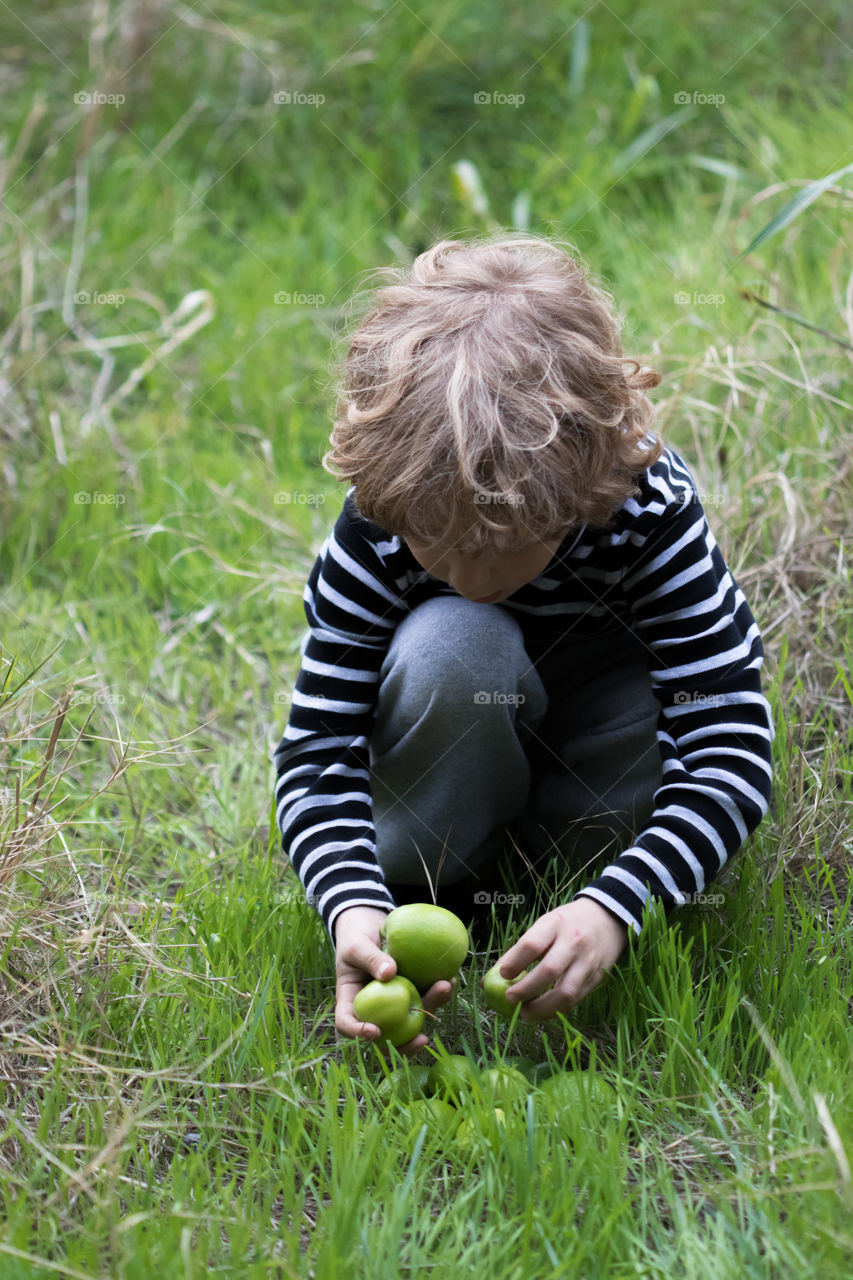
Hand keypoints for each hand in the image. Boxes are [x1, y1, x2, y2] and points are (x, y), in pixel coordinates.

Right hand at [333, 905, 455, 1056]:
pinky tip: (451, 978)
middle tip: (423, 1039)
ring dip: (432, 1006)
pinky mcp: (411, 990)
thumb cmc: (356, 936)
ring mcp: (394, 1002)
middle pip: (387, 1034)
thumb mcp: (356, 944)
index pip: (347, 1024)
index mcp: (352, 1001)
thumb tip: (389, 974)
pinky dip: (439, 992)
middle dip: (407, 1042)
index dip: (358, 1033)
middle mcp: (374, 1008)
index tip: (374, 1031)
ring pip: (412, 1016)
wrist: (371, 924)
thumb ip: (370, 958)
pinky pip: (426, 996)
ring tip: (446, 986)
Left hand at [495, 897, 628, 1021]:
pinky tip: (542, 1011)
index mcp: (555, 924)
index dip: (514, 962)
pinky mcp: (597, 978)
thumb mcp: (544, 925)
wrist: (607, 918)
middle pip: (549, 970)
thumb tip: (490, 978)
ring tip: (524, 1013)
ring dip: (542, 1008)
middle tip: (510, 999)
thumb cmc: (567, 923)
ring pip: (566, 992)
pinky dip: (556, 1009)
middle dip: (526, 989)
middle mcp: (574, 942)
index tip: (503, 974)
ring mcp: (588, 962)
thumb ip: (519, 950)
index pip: (532, 944)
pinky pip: (576, 1000)